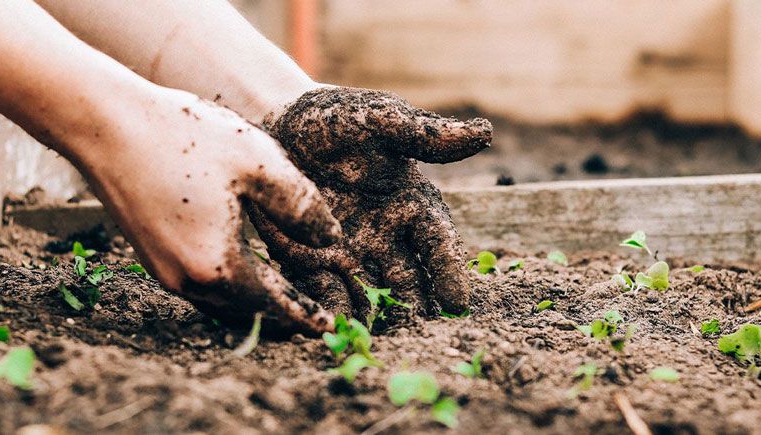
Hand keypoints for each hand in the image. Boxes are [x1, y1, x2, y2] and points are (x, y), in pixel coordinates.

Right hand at [76, 86, 341, 334]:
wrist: (105, 124)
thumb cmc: (184, 137)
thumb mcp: (259, 162)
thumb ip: (301, 206)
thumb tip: (330, 239)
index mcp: (218, 265)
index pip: (274, 304)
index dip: (305, 315)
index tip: (328, 326)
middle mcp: (187, 280)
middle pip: (245, 312)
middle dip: (280, 317)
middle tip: (311, 318)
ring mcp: (163, 270)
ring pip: (219, 302)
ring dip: (252, 304)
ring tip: (282, 298)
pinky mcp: (149, 254)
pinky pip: (199, 286)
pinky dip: (227, 287)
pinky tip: (241, 269)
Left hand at [249, 86, 490, 321]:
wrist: (276, 123)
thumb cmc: (335, 118)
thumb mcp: (378, 119)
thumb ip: (424, 134)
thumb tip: (484, 133)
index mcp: (412, 204)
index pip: (438, 244)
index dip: (449, 272)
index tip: (457, 302)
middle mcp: (387, 236)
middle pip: (409, 281)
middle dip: (416, 309)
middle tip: (421, 335)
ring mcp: (350, 253)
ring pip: (371, 295)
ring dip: (377, 319)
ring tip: (379, 343)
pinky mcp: (312, 262)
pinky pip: (325, 293)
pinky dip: (332, 312)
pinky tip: (333, 329)